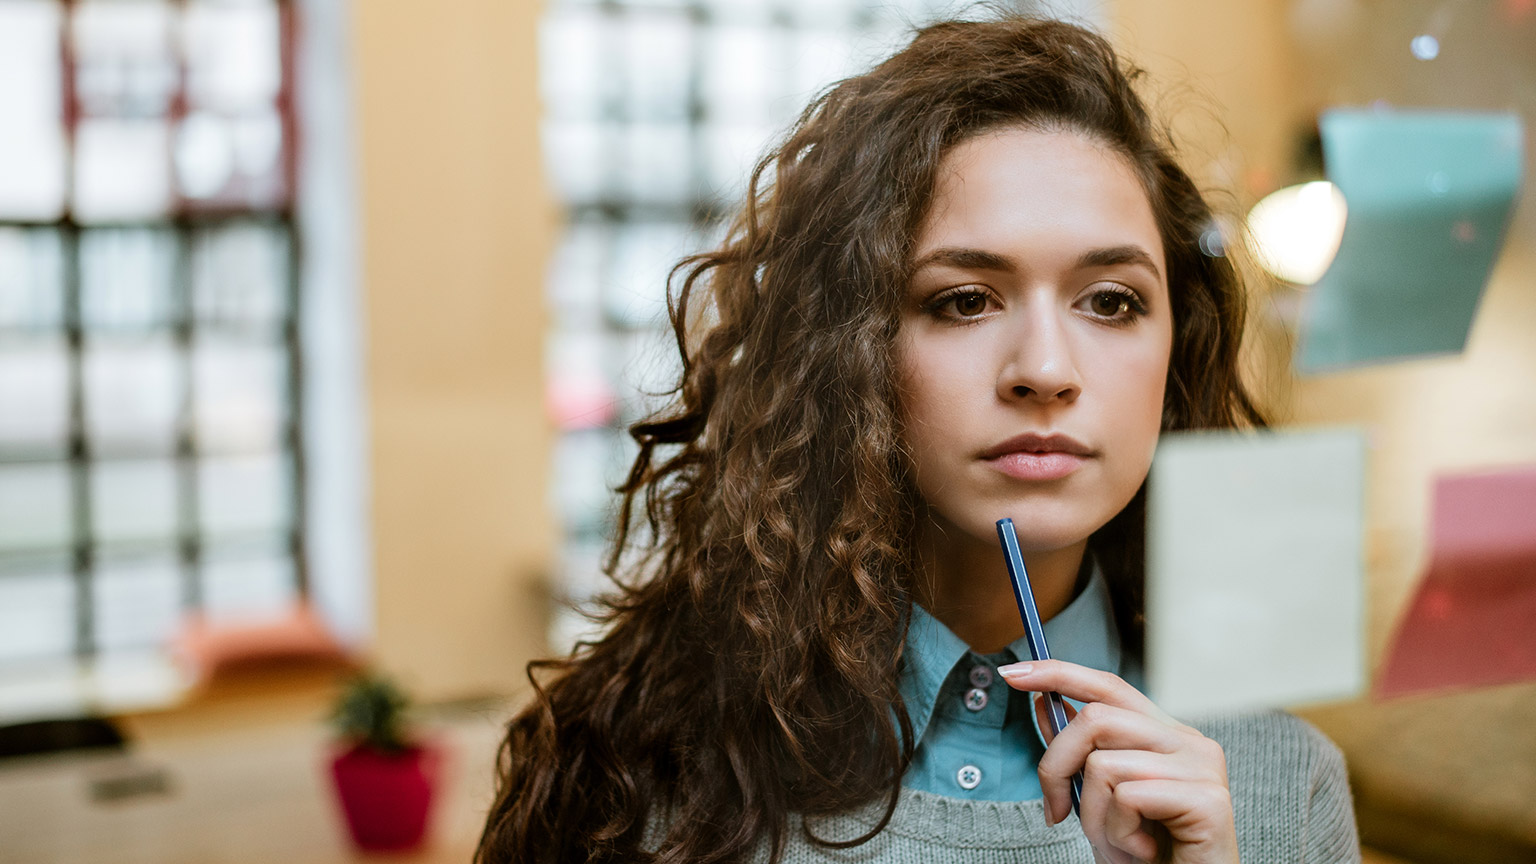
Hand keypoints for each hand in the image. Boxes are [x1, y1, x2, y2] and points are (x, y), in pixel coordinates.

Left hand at [997, 659, 1238, 863]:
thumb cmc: (1146, 854)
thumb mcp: (1099, 799)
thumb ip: (1079, 753)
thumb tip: (1044, 703)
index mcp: (1165, 735)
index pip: (1109, 687)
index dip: (1059, 674)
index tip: (1013, 673)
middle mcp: (1189, 742)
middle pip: (1094, 719)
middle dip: (1057, 767)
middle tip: (1057, 811)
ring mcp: (1202, 767)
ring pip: (1103, 765)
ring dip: (1093, 817)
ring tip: (1119, 842)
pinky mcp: (1207, 800)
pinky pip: (1128, 798)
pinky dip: (1118, 834)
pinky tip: (1143, 850)